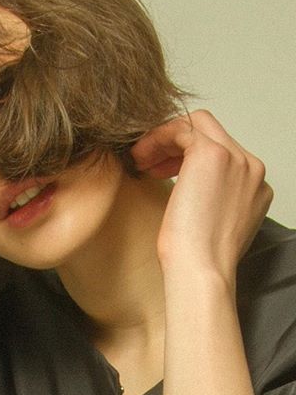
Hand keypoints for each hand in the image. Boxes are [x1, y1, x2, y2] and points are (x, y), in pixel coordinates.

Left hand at [130, 110, 272, 281]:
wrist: (200, 270)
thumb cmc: (197, 258)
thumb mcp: (209, 222)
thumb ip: (209, 199)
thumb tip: (187, 191)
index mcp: (254, 186)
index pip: (221, 151)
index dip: (186, 156)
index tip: (162, 170)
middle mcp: (251, 167)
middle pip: (210, 131)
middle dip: (175, 142)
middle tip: (148, 162)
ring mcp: (236, 158)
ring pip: (196, 125)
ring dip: (164, 139)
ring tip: (140, 161)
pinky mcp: (212, 154)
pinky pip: (180, 128)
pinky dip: (157, 138)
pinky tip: (140, 158)